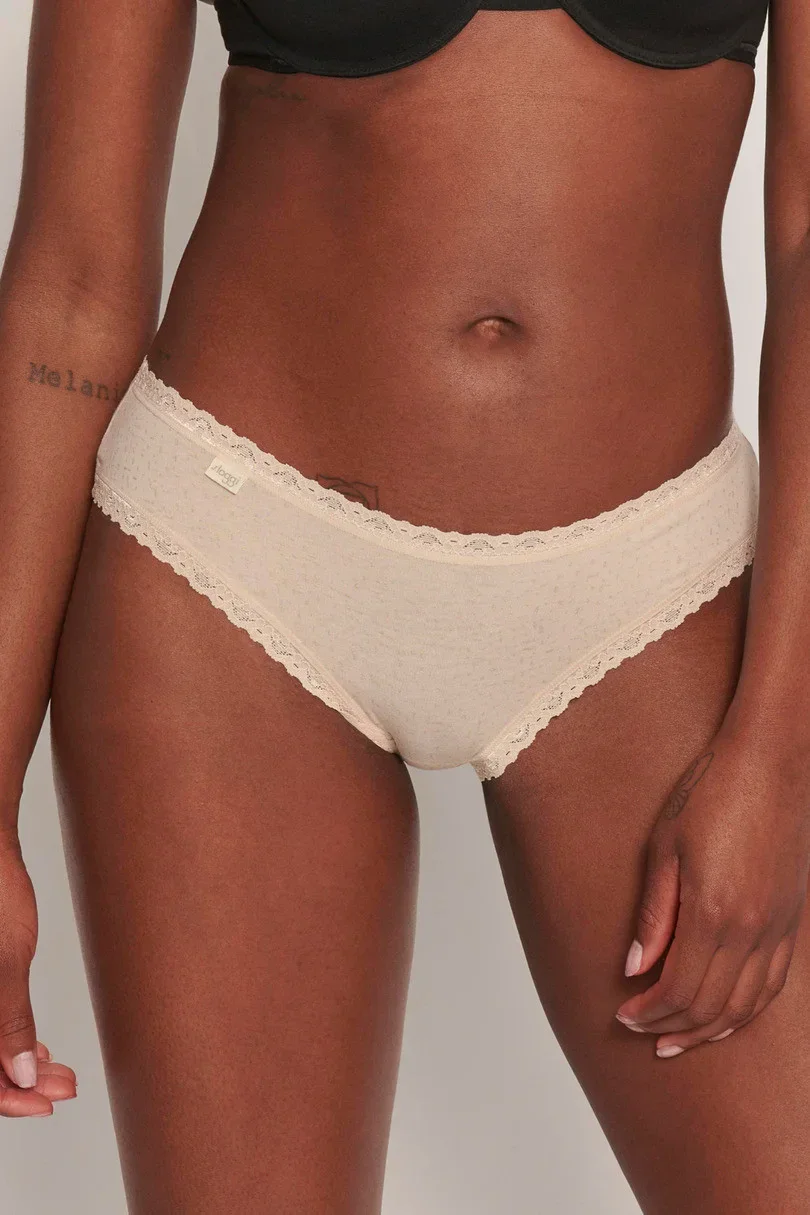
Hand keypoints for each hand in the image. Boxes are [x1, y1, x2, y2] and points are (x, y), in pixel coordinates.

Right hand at [0, 829, 76, 1115]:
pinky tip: (38, 1049)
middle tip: (63, 1087)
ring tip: (60, 1073)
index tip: (44, 1104)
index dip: (6, 1099)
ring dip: (20, 1064)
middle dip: (21, 1084)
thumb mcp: (7, 961)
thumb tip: (23, 1074)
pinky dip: (10, 1041)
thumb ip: (10, 1022)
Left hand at [615, 725, 809, 1055]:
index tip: (623, 1016)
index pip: (678, 989)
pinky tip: (728, 1015)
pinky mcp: (793, 919)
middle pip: (711, 1005)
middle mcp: (752, 929)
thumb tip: (635, 968)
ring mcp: (778, 927)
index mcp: (714, 912)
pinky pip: (774, 984)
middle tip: (644, 1035)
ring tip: (679, 1039)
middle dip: (673, 1028)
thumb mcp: (665, 846)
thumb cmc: (711, 792)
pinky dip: (748, 1010)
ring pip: (748, 1004)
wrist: (771, 761)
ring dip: (711, 1029)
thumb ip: (654, 913)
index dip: (648, 1011)